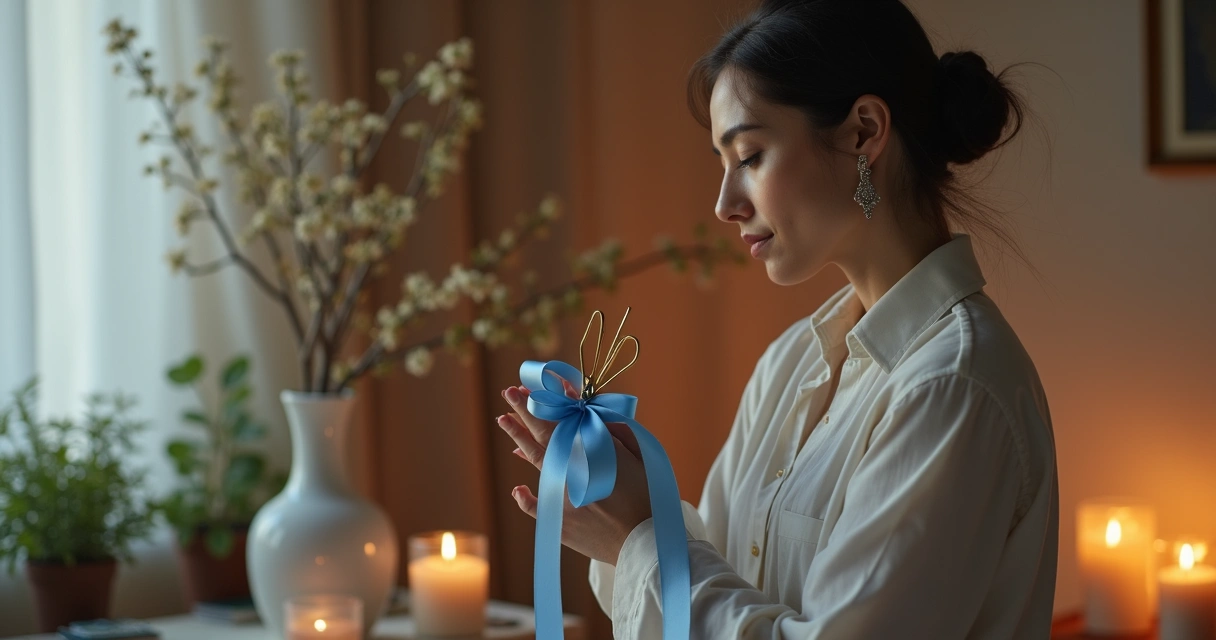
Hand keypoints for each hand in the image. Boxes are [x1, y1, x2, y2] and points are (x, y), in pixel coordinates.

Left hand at [498, 379, 650, 565]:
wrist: (646, 541)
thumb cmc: (647, 495)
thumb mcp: (637, 454)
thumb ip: (612, 429)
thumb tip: (587, 410)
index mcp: (590, 451)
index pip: (559, 419)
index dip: (543, 401)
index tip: (530, 386)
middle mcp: (571, 470)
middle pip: (542, 434)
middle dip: (525, 410)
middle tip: (510, 392)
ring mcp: (561, 496)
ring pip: (535, 461)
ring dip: (518, 438)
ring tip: (503, 419)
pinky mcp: (558, 522)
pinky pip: (535, 507)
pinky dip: (525, 498)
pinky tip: (517, 488)